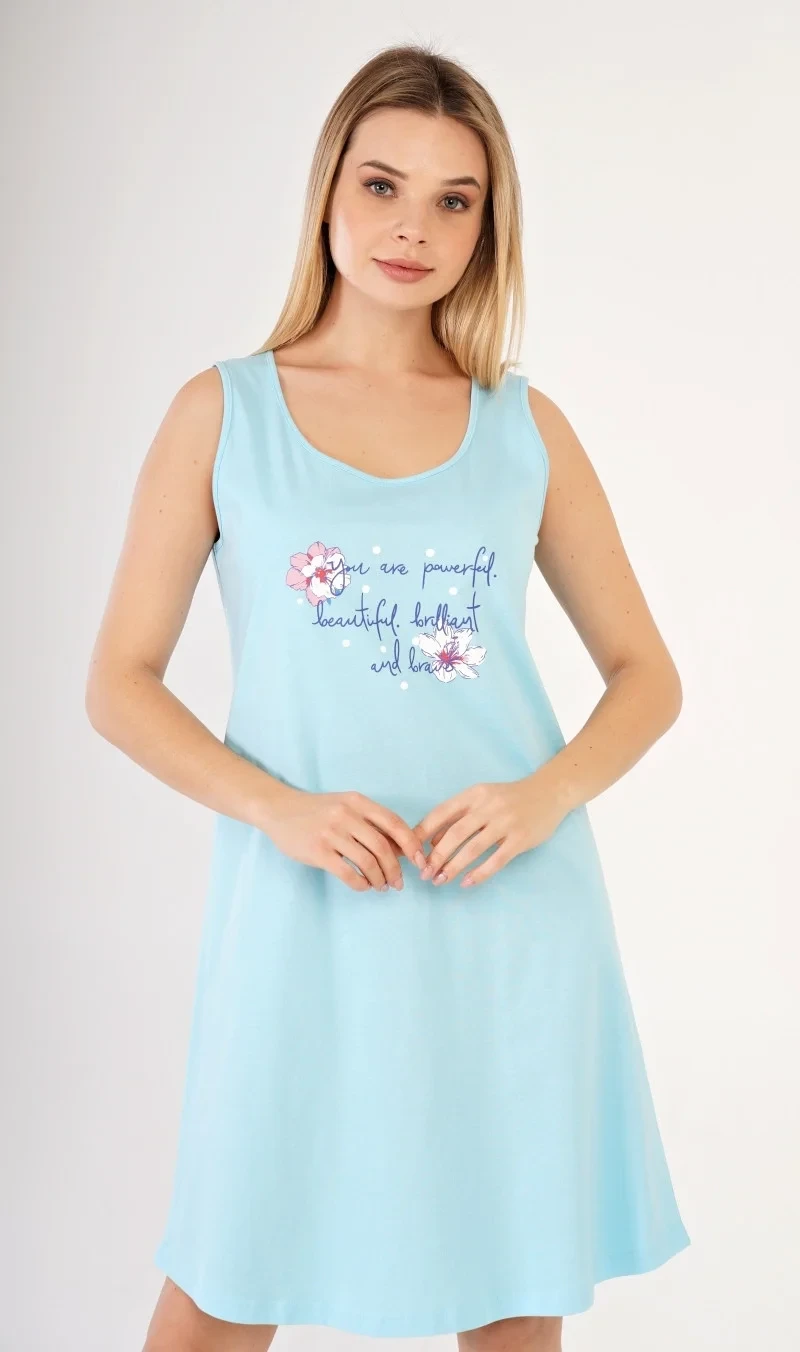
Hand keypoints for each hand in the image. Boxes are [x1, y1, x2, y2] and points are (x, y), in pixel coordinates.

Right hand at [260, 785, 426, 892]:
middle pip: (382, 847)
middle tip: (398, 883)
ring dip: (379, 879)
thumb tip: (401, 850)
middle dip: (395, 870)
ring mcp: (330, 833)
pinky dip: (360, 884)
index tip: (419, 862)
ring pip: (367, 862)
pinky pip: (347, 873)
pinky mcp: (317, 851)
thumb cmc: (317, 810)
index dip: (411, 845)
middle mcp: (346, 815)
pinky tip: (363, 886)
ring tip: (381, 886)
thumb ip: (371, 824)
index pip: (394, 824)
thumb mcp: (346, 806)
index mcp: (358, 802)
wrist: (278, 810)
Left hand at [412, 772, 568, 888]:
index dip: (423, 833)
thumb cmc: (509, 798)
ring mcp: (505, 822)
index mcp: (474, 794)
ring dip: (454, 867)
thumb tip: (432, 843)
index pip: (441, 813)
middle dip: (436, 856)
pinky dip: (480, 873)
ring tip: (440, 880)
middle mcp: (488, 806)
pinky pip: (496, 860)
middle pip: (454, 834)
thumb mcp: (482, 798)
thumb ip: (459, 816)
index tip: (411, 852)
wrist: (549, 792)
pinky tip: (467, 883)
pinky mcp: (520, 839)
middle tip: (425, 874)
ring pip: (473, 848)